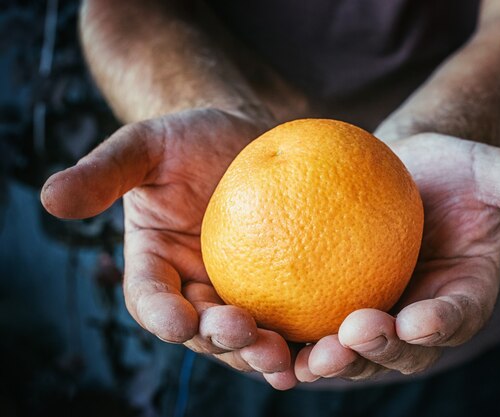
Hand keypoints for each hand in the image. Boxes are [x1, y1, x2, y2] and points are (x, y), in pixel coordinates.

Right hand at [41, 108, 297, 389]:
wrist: (243, 137)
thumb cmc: (188, 138)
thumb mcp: (146, 146)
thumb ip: (105, 172)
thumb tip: (51, 198)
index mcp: (156, 266)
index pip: (151, 298)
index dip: (161, 313)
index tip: (178, 320)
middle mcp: (195, 289)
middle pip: (203, 331)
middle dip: (221, 341)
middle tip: (244, 333)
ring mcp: (239, 292)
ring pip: (248, 337)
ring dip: (263, 352)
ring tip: (284, 355)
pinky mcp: (281, 288)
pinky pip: (291, 316)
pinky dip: (304, 334)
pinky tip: (327, 340)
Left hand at [294, 133, 499, 381]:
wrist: (397, 170)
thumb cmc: (449, 168)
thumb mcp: (493, 170)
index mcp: (460, 295)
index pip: (455, 316)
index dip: (442, 323)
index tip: (420, 319)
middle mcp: (418, 317)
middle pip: (400, 349)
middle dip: (377, 352)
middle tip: (350, 339)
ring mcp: (376, 316)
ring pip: (353, 350)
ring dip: (330, 359)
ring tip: (305, 357)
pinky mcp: (333, 306)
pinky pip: (312, 325)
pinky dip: (292, 335)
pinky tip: (264, 332)